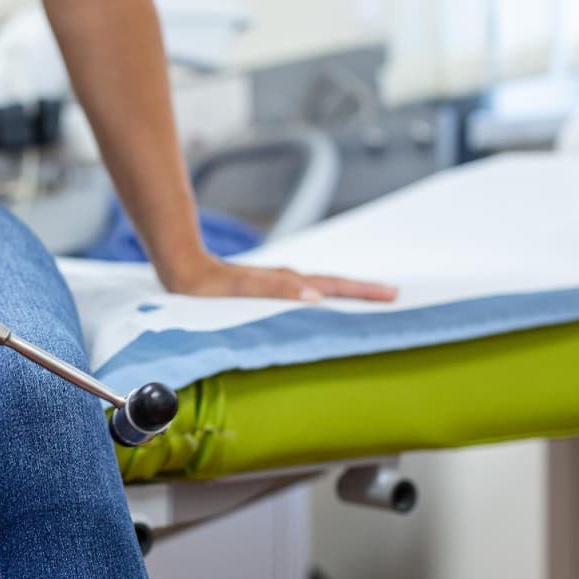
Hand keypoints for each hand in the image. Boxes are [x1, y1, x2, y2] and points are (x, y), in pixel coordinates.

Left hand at [162, 253, 396, 303]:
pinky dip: (322, 298)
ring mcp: (279, 284)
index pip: (335, 286)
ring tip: (368, 299)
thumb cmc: (212, 285)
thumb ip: (279, 290)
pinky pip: (304, 294)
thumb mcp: (245, 289)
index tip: (392, 294)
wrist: (185, 273)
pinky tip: (322, 305)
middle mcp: (288, 281)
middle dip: (363, 290)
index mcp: (289, 281)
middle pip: (334, 284)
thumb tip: (315, 296)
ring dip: (345, 294)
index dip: (363, 291)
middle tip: (393, 294)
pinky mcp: (268, 291)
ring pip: (321, 288)